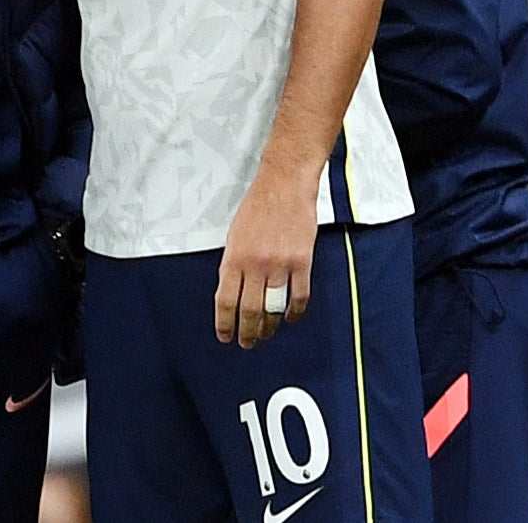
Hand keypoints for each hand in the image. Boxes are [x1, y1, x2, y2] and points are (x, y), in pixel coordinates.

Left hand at [214, 163, 316, 347]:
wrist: (284, 185)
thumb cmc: (257, 207)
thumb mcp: (235, 234)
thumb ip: (234, 264)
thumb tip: (233, 294)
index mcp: (234, 256)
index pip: (225, 300)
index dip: (224, 323)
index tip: (225, 337)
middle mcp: (255, 263)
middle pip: (250, 310)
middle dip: (248, 332)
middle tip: (247, 344)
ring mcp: (280, 264)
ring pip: (274, 308)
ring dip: (269, 327)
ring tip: (267, 335)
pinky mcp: (302, 262)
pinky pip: (299, 297)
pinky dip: (294, 313)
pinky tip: (289, 318)